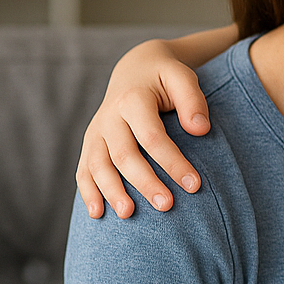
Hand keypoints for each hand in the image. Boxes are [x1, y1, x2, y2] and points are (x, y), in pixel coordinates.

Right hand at [76, 38, 208, 217]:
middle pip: (124, 155)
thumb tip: (200, 130)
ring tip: (129, 214)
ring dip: (112, 191)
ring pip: (98, 165)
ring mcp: (96, 132)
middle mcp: (109, 117)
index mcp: (133, 99)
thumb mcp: (182, 77)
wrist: (135, 69)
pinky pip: (83, 170)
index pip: (152, 137)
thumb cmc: (165, 77)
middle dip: (145, 182)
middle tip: (166, 206)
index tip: (195, 184)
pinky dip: (88, 192)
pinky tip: (98, 214)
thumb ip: (192, 101)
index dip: (173, 162)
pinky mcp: (90, 143)